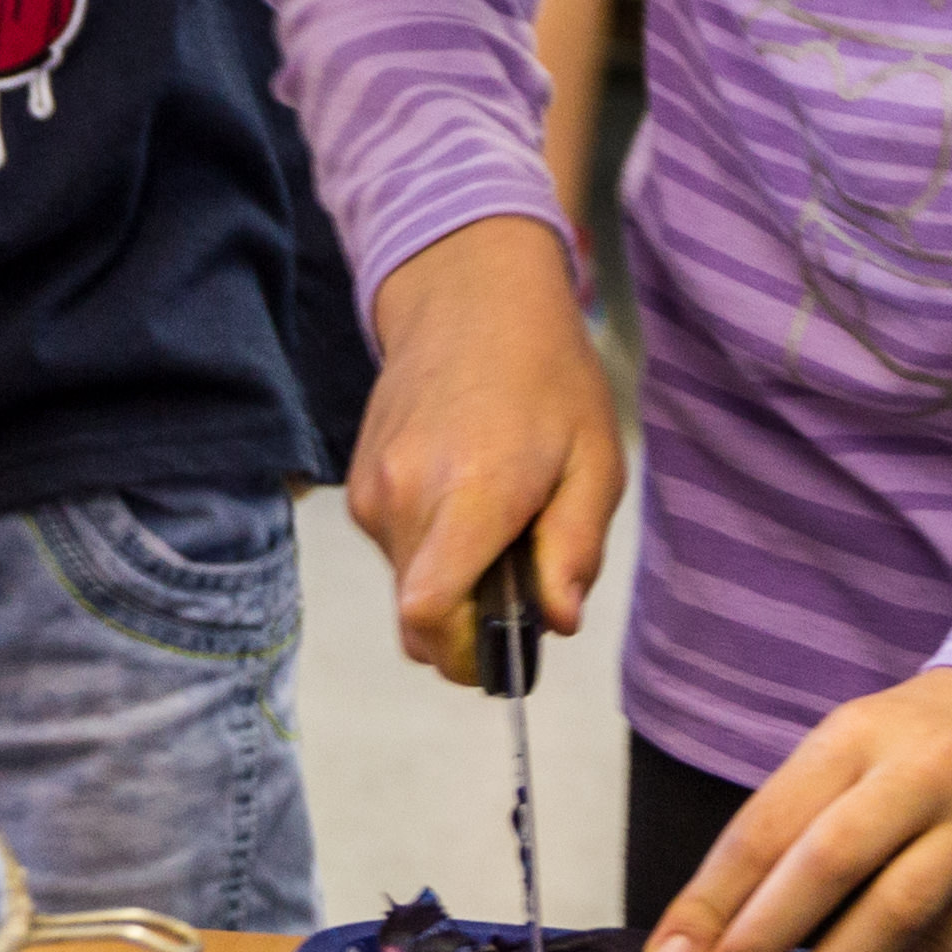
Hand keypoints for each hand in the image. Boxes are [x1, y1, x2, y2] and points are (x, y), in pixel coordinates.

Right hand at [348, 214, 622, 682]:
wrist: (467, 294)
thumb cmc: (545, 373)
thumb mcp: (594, 458)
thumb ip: (575, 547)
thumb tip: (556, 621)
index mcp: (468, 495)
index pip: (426, 615)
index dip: (465, 656)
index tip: (507, 646)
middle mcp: (402, 497)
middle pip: (419, 617)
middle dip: (470, 623)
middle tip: (524, 574)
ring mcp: (369, 489)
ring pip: (405, 585)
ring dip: (450, 581)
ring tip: (497, 520)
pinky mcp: (356, 481)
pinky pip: (392, 546)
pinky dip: (428, 547)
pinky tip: (464, 495)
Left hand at [642, 666, 951, 951]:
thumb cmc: (900, 750)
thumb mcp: (838, 756)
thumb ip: (779, 833)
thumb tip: (704, 937)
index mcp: (853, 736)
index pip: (771, 821)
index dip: (716, 895)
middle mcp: (917, 775)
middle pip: (832, 861)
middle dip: (767, 935)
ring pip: (895, 914)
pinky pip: (943, 951)